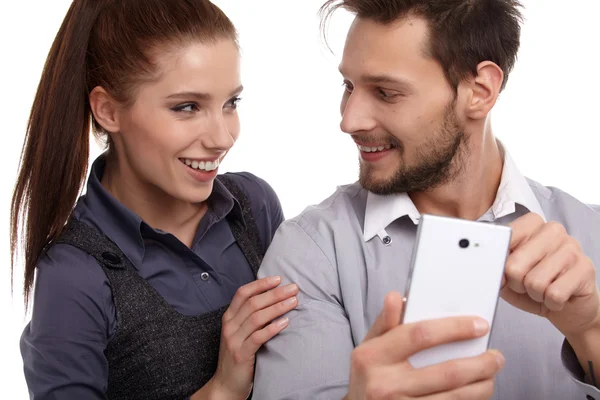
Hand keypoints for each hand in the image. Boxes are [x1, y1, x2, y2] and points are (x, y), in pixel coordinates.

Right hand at [209, 276, 298, 398]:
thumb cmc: (238, 354)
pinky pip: (258, 337)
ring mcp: (233, 340)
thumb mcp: (240, 332)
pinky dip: (272, 328)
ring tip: (294, 302)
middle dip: (275, 293)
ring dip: (277, 307)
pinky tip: (285, 322)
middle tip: (294, 288)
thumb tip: (273, 298)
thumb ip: (250, 316)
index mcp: (229, 317)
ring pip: (256, 317)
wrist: (226, 384)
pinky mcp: (241, 354)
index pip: (243, 293)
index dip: (261, 284)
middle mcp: (229, 326)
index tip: (278, 279)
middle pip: (253, 303)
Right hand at [346, 292, 503, 399]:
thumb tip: (396, 296)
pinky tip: (476, 392)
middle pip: (446, 372)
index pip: (420, 335)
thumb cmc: (368, 375)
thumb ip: (385, 322)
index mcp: (373, 356)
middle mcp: (385, 384)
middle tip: (496, 356)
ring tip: (492, 374)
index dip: (455, 328)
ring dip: (481, 386)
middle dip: (480, 364)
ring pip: (454, 398)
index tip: (479, 325)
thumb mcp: (368, 346)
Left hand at [501, 212, 599, 335]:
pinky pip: (554, 294)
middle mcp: (552, 231)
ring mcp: (571, 247)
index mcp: (531, 225)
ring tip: (542, 290)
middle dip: (516, 283)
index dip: (499, 261)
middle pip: (515, 264)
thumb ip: (497, 266)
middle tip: (525, 285)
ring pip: (535, 281)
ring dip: (535, 294)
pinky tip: (556, 297)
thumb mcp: (509, 275)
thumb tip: (489, 265)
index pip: (505, 236)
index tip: (503, 270)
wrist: (569, 306)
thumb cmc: (536, 285)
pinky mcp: (585, 267)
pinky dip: (551, 302)